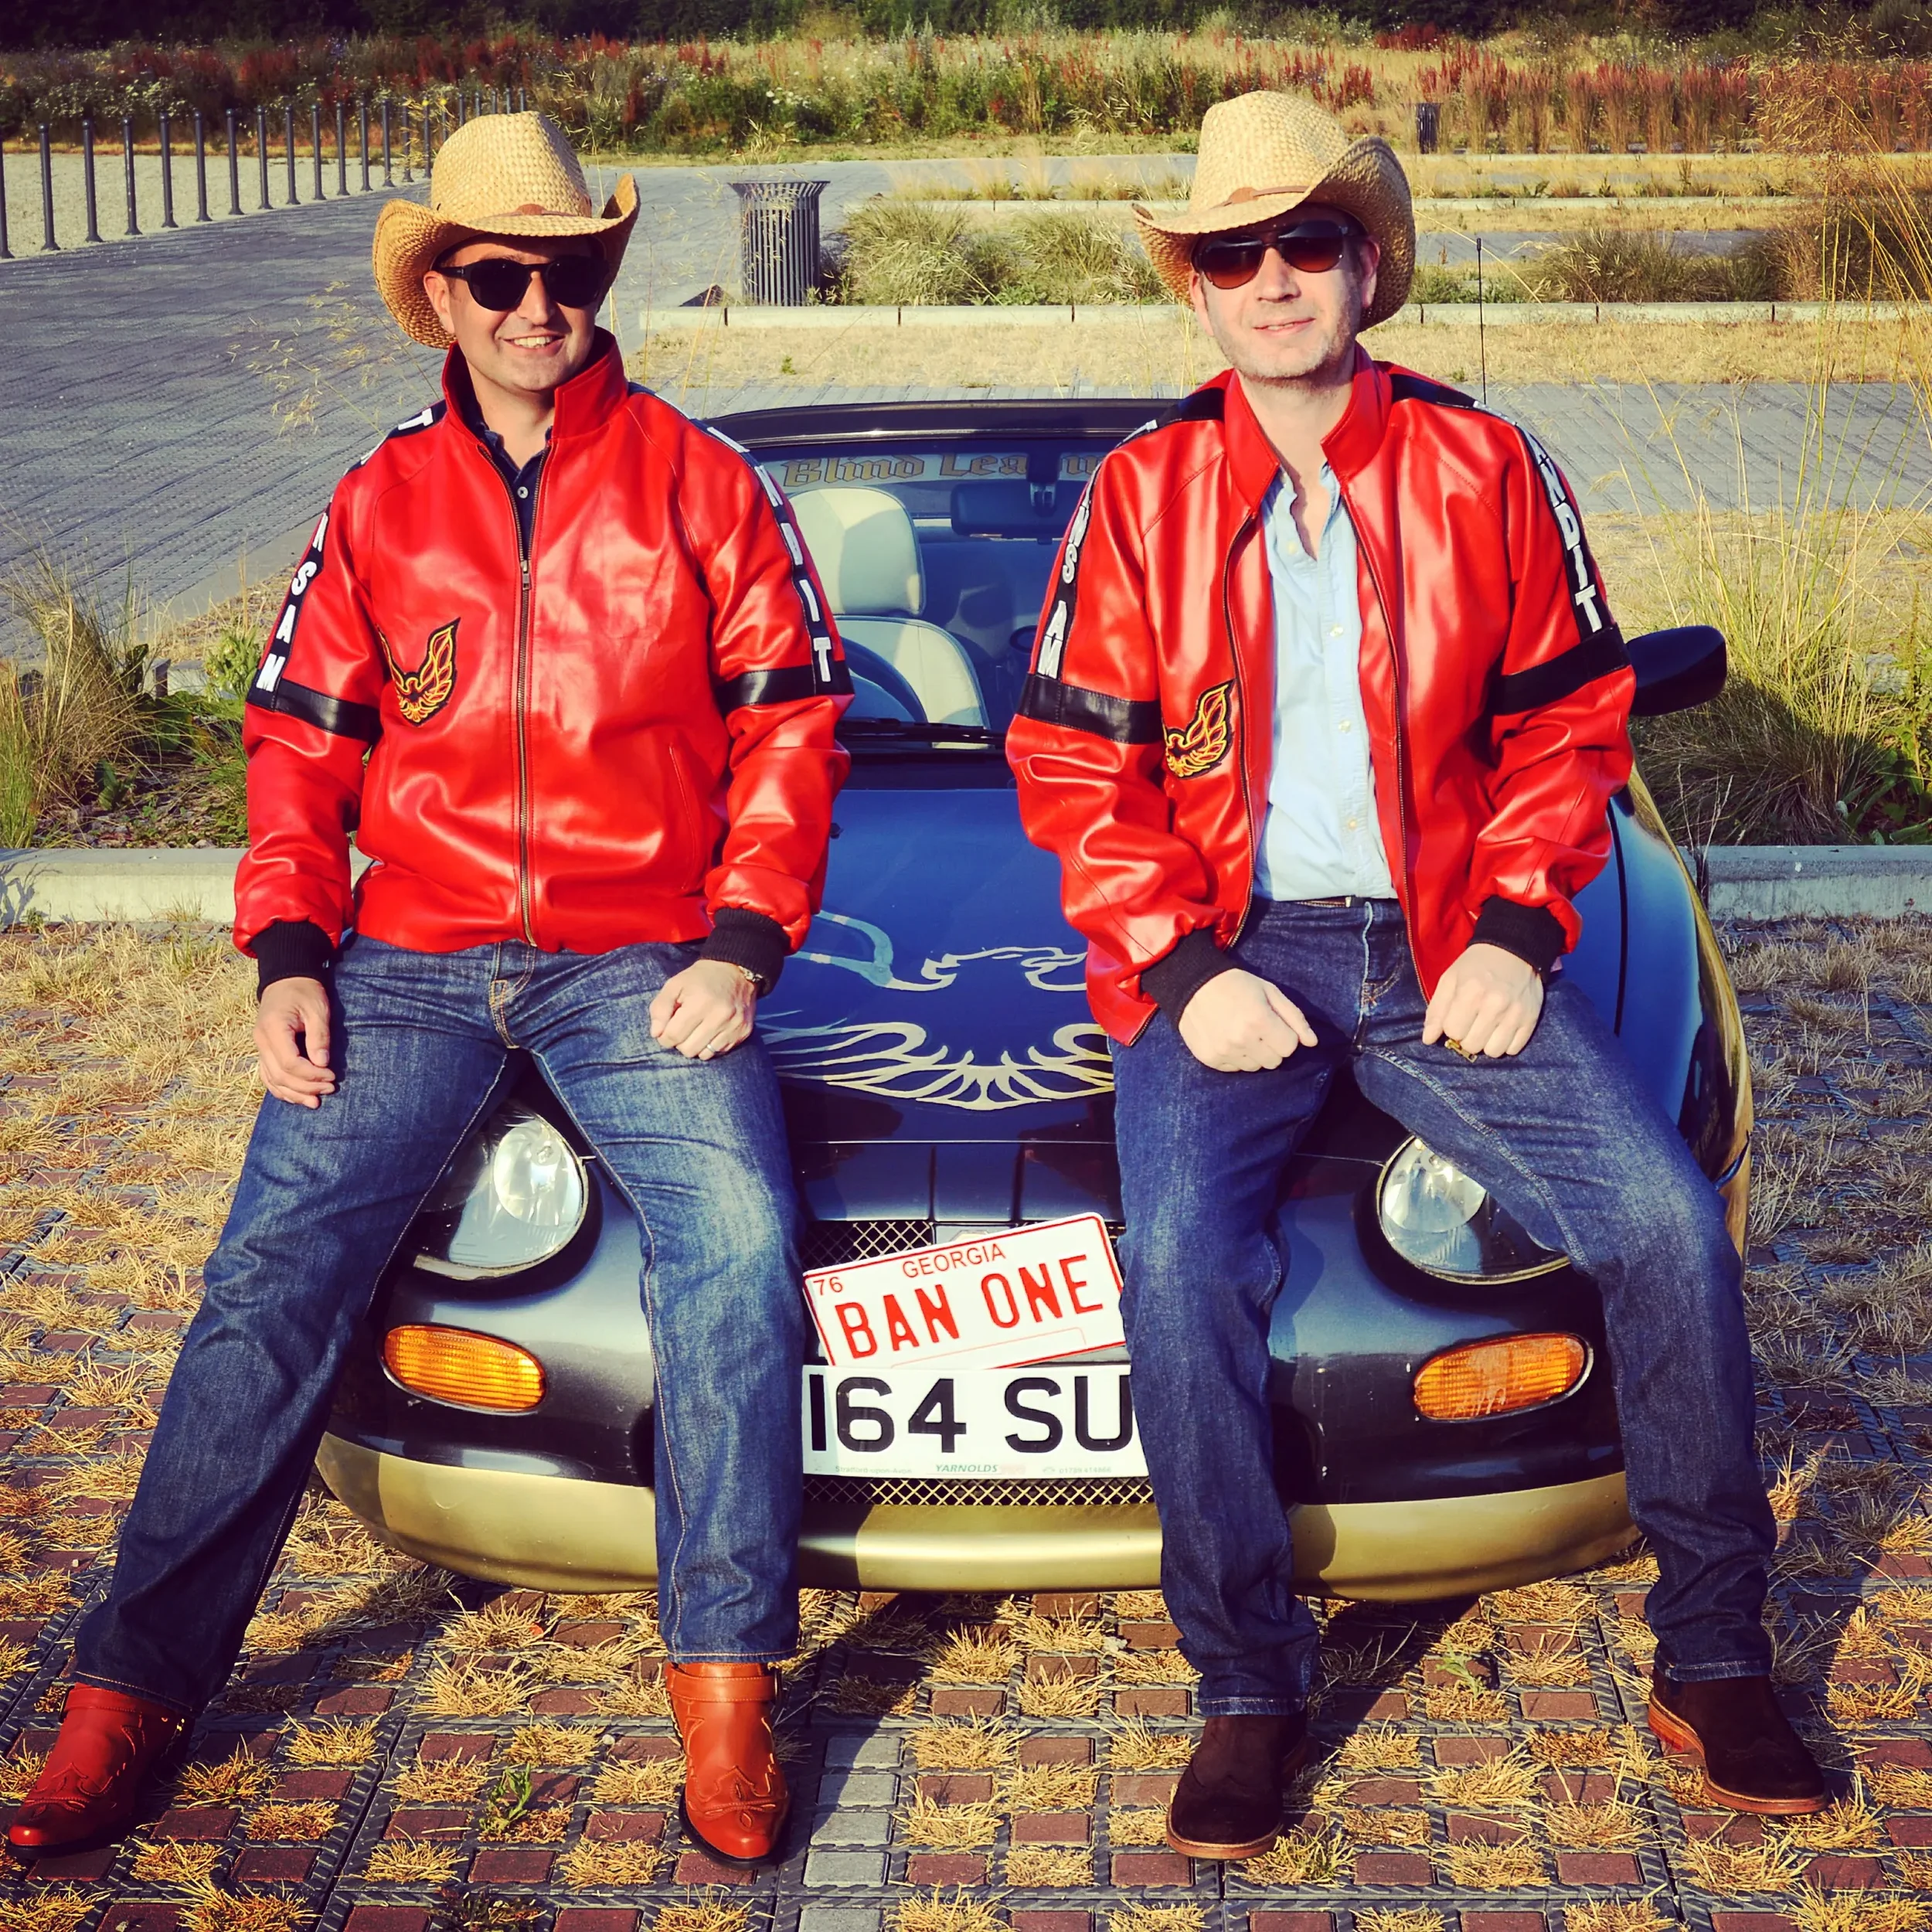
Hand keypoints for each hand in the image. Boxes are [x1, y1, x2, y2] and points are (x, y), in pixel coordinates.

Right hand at [255, 976, 335, 1107]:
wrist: (286, 979)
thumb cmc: (304, 991)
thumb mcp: (317, 1009)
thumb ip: (319, 1037)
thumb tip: (322, 1064)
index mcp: (273, 1028)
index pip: (290, 1063)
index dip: (312, 1075)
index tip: (332, 1076)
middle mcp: (261, 1040)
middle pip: (280, 1075)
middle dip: (306, 1087)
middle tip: (331, 1089)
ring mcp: (260, 1046)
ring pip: (272, 1080)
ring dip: (293, 1094)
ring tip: (315, 1102)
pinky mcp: (264, 1050)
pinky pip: (268, 1076)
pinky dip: (281, 1089)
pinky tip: (297, 1097)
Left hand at [650, 959, 757, 1059]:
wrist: (737, 970)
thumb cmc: (700, 979)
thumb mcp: (674, 985)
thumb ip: (660, 1008)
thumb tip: (656, 1033)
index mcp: (700, 1002)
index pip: (673, 1036)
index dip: (664, 1037)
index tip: (666, 1030)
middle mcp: (720, 1016)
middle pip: (688, 1049)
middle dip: (680, 1042)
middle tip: (682, 1029)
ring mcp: (734, 1026)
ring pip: (704, 1055)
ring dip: (696, 1046)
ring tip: (697, 1030)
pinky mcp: (743, 1032)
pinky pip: (719, 1052)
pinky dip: (711, 1045)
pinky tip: (711, 1031)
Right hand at [1177, 968, 1317, 1071]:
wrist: (1193, 984)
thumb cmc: (1237, 985)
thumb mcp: (1270, 992)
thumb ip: (1294, 1018)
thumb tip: (1312, 1043)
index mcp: (1260, 1020)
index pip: (1289, 1047)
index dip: (1285, 1035)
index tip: (1273, 1023)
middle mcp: (1242, 1039)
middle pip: (1275, 1061)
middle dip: (1272, 1046)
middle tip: (1258, 1028)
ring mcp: (1224, 1051)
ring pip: (1256, 1067)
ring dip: (1254, 1053)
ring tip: (1242, 1033)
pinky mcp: (1210, 1059)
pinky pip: (1236, 1068)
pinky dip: (1236, 1057)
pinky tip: (1227, 1038)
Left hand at [1422, 943, 1544, 1058]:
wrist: (1513, 950)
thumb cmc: (1476, 966)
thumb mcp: (1449, 980)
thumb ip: (1436, 1011)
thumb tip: (1428, 1039)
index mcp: (1470, 993)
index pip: (1453, 1032)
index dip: (1451, 1027)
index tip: (1456, 1017)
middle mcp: (1495, 1005)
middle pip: (1472, 1045)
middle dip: (1467, 1037)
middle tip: (1471, 1022)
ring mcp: (1515, 1014)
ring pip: (1493, 1052)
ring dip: (1486, 1044)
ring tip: (1486, 1028)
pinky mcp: (1530, 1019)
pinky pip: (1513, 1049)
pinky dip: (1505, 1044)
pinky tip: (1501, 1029)